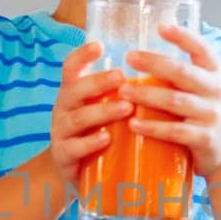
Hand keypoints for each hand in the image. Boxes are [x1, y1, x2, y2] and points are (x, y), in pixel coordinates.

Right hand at [50, 40, 131, 187]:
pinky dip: (90, 142)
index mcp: (72, 94)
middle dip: (98, 82)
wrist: (73, 174)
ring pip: (77, 119)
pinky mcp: (63, 157)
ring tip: (126, 108)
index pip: (71, 68)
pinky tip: (107, 139)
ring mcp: (61, 133)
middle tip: (122, 77)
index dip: (81, 55)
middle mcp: (63, 109)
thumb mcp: (102, 110)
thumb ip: (118, 94)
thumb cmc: (96, 134)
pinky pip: (74, 148)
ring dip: (102, 111)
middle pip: (73, 90)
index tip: (100, 45)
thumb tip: (159, 72)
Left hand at [122, 24, 220, 177]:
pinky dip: (153, 127)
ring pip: (175, 101)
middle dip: (154, 63)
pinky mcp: (205, 139)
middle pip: (182, 72)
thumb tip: (143, 52)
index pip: (202, 48)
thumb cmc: (205, 114)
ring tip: (123, 91)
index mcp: (214, 73)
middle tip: (129, 57)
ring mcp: (212, 115)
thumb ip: (182, 73)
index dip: (182, 36)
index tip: (160, 26)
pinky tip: (133, 124)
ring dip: (146, 95)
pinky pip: (175, 131)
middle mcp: (216, 90)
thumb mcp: (204, 88)